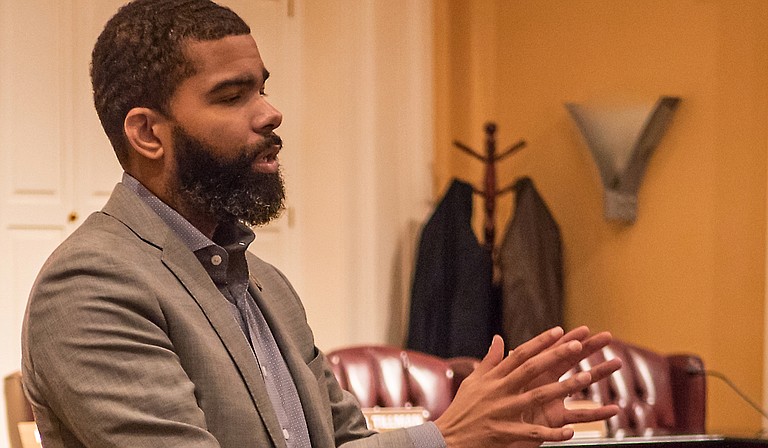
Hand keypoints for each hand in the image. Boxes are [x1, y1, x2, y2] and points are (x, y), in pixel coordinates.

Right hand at [434, 327, 621, 447]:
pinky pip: (532, 433)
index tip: (560, 331)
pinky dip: (551, 433)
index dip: (540, 342)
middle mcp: (500, 391)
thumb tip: (498, 339)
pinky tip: (570, 432)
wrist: (448, 437)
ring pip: (537, 397)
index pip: (520, 354)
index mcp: (494, 377)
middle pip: (532, 369)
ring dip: (563, 388)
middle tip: (578, 344)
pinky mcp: (505, 433)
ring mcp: (503, 412)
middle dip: (556, 356)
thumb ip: (490, 360)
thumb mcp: (474, 381)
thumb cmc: (463, 408)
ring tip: (586, 378)